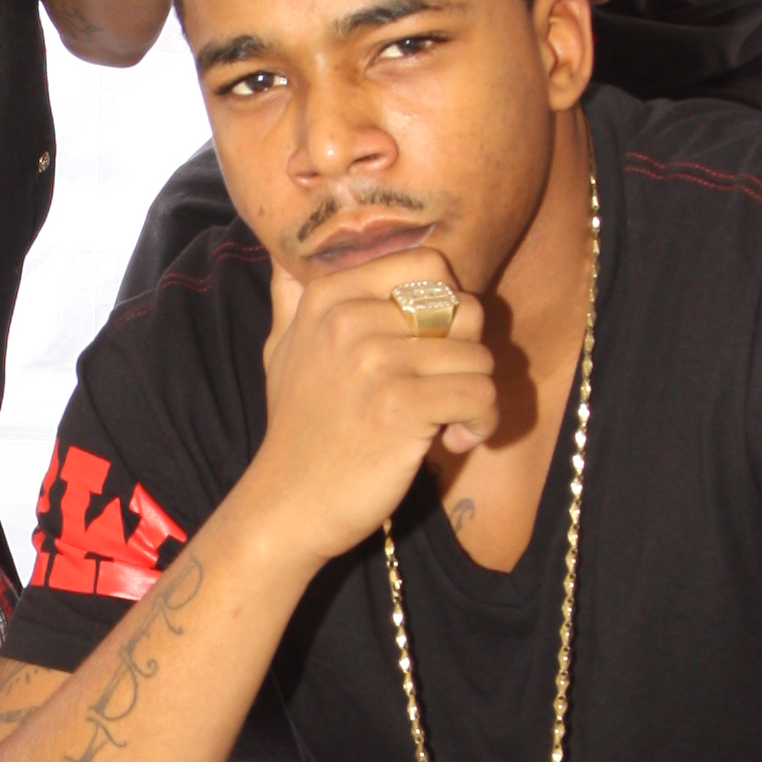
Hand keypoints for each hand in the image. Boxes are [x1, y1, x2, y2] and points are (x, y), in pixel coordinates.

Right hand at [244, 244, 497, 580]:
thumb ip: (291, 298)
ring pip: (479, 355)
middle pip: (463, 309)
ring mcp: (376, 362)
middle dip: (468, 354)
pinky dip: (482, 422)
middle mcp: (351, 320)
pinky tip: (453, 441)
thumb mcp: (280, 350)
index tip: (431, 349)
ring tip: (448, 424)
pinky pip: (481, 393)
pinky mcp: (402, 406)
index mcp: (329, 296)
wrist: (287, 504)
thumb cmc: (296, 429)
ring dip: (476, 396)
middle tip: (446, 391)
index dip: (447, 307)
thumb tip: (285, 257)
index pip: (430, 264)